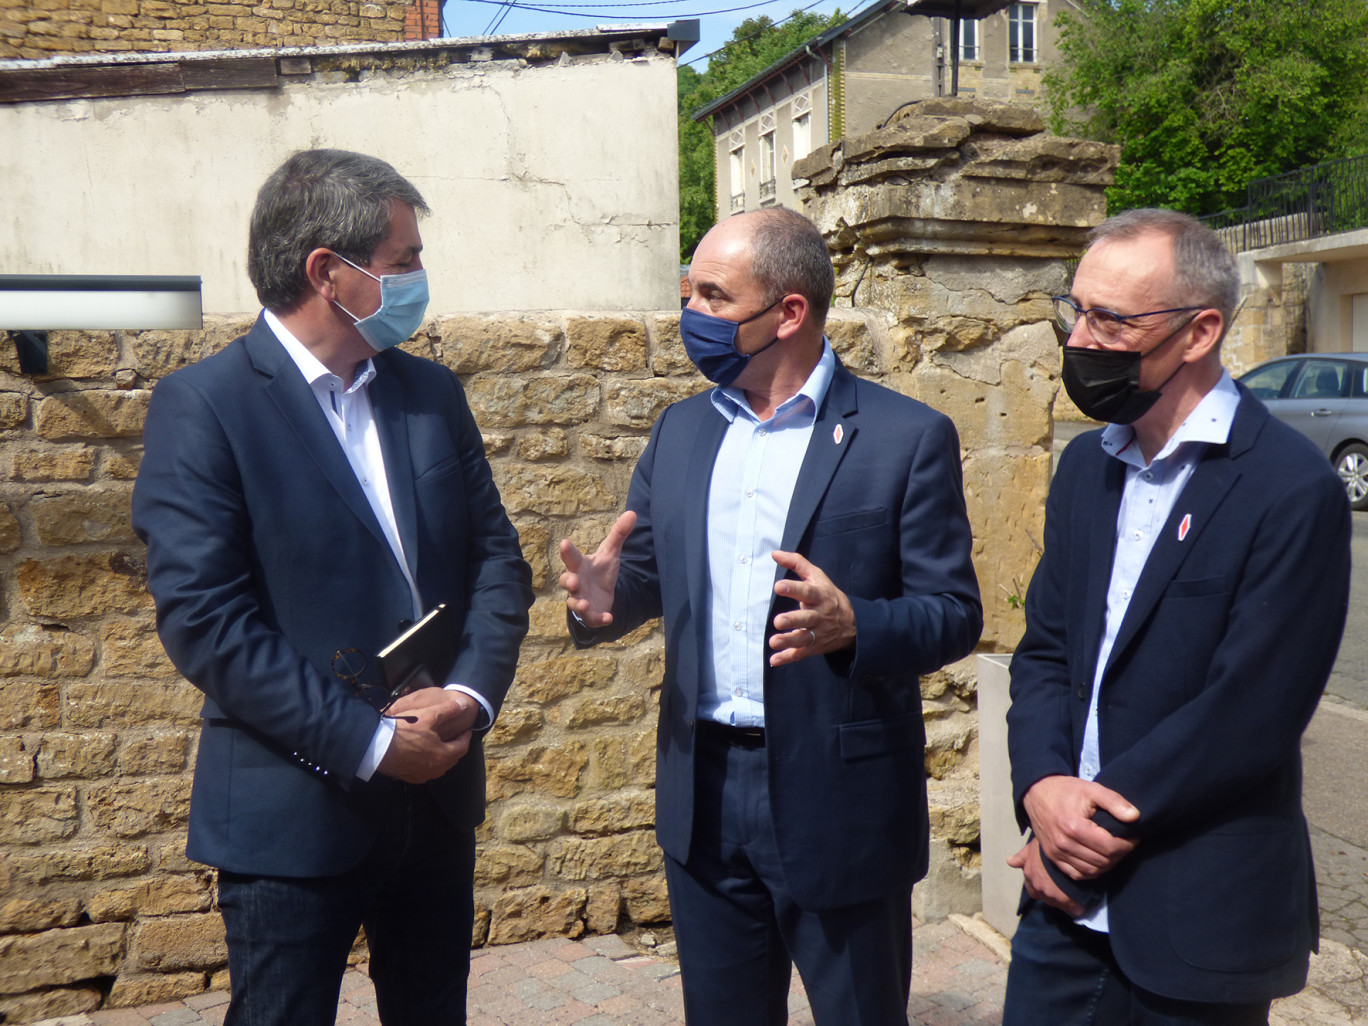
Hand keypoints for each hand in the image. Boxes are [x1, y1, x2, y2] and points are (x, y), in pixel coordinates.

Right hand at [377, 689, 479, 783]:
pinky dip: (428, 761)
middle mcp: (434, 770)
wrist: (376, 746)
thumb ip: (448, 710)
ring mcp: (420, 775)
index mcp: (443, 756)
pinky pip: (424, 770)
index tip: (466, 729)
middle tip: (455, 736)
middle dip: (455, 746)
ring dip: (442, 755)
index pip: (462, 747)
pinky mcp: (408, 776)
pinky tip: (422, 753)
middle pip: (451, 758)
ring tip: (440, 743)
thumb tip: (463, 705)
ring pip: (438, 766)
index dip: (465, 736)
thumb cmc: (405, 730)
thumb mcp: (429, 715)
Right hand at [558, 511, 635, 628]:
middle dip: (568, 582)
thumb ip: (618, 534)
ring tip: (583, 604)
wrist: (602, 594)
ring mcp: (580, 599)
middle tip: (573, 581)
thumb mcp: (610, 553)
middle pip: (566, 581)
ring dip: (577, 604)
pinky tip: (608, 618)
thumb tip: (632, 513)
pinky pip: (591, 618)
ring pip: (573, 602)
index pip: (571, 557)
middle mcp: (576, 582)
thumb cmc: (600, 571)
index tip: (564, 543)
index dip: (567, 551)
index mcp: (580, 565)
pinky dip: (598, 619)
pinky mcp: (590, 614)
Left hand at [767, 550, 855, 666]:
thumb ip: (796, 563)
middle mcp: (820, 616)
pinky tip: (774, 660)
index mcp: (820, 596)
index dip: (793, 589)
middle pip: (806, 618)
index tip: (778, 586)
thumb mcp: (817, 576)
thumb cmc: (829, 595)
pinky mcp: (815, 647)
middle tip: (778, 621)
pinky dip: (788, 658)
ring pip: (804, 638)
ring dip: (789, 641)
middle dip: (793, 620)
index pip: (807, 592)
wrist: (854, 623)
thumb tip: (774, 553)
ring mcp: (818, 633)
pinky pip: (801, 653)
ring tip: (774, 642)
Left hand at [1008, 838, 1085, 917]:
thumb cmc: (1045, 845)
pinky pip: (1074, 909)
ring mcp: (1050, 895)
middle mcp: (1037, 887)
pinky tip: (1085, 902)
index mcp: (1029, 875)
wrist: (1060, 846)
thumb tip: (1009, 862)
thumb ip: (1022, 856)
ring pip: (1059, 904)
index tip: (1051, 884)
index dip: (1042, 888)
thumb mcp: (1032, 847)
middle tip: (1065, 888)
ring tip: (1076, 894)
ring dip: (1066, 901)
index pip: (1033, 890)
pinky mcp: (1065, 899)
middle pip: (1046, 898)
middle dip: (1054, 895)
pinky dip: (1079, 907)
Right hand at [1022, 775, 1139, 879]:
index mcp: (1074, 827)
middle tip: (1127, 843)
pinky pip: (1077, 875)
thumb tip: (1135, 817)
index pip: (1109, 847)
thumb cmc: (1066, 790)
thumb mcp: (1092, 789)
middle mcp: (1063, 844)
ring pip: (1092, 871)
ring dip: (1108, 864)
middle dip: (1120, 854)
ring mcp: (1056, 853)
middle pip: (1103, 861)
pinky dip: (1092, 872)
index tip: (1134, 837)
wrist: (1036, 792)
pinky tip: (1099, 861)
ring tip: (1114, 851)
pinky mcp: (1052, 858)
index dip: (1128, 845)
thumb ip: (1114, 801)